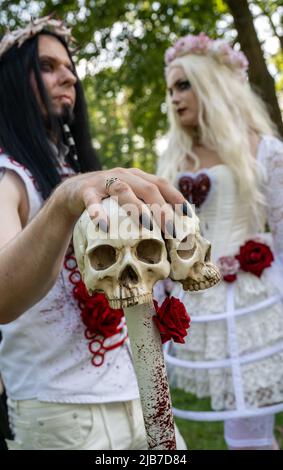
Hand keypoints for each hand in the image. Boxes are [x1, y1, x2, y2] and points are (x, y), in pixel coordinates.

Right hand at [54, 167, 187, 234]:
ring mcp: (104, 181)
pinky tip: (105, 226)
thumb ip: (146, 209)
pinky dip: (99, 213)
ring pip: (124, 191)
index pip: (162, 183)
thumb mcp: (128, 201)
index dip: (176, 197)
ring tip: (147, 225)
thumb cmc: (107, 202)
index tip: (188, 215)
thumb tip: (170, 234)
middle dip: (162, 209)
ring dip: (137, 208)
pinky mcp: (86, 191)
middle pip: (148, 188)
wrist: (72, 194)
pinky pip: (93, 202)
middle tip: (171, 229)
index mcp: (137, 177)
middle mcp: (124, 175)